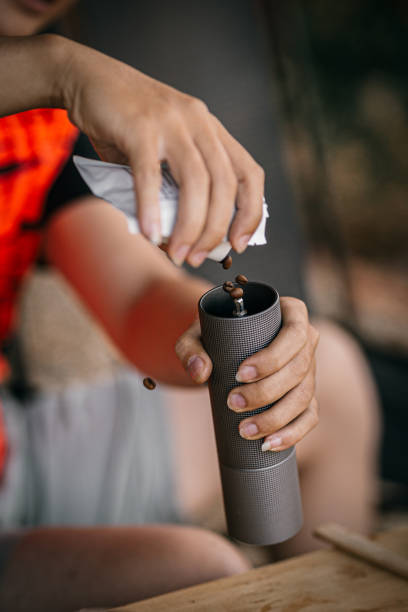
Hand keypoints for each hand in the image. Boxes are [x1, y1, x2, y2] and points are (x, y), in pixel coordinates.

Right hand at [59, 38, 263, 265]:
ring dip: (190, 227)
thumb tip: (181, 239)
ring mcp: (172, 122)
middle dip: (215, 230)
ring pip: (196, 182)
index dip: (251, 213)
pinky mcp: (140, 126)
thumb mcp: (162, 153)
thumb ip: (175, 188)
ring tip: (177, 254)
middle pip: (225, 184)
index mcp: (212, 131)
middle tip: (198, 258)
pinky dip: (152, 209)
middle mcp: (200, 123)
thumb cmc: (126, 126)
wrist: (88, 79)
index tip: (239, 244)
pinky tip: (150, 235)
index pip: (249, 174)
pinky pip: (150, 175)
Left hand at [175, 297, 318, 450]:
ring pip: (304, 396)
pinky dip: (292, 433)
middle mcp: (307, 340)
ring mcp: (309, 369)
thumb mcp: (198, 333)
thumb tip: (201, 372)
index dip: (272, 358)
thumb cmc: (216, 334)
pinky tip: (269, 444)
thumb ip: (190, 348)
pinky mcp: (306, 394)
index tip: (240, 374)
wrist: (223, 346)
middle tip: (233, 403)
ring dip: (276, 418)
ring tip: (245, 429)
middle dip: (267, 392)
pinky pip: (308, 416)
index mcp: (292, 314)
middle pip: (299, 369)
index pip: (294, 334)